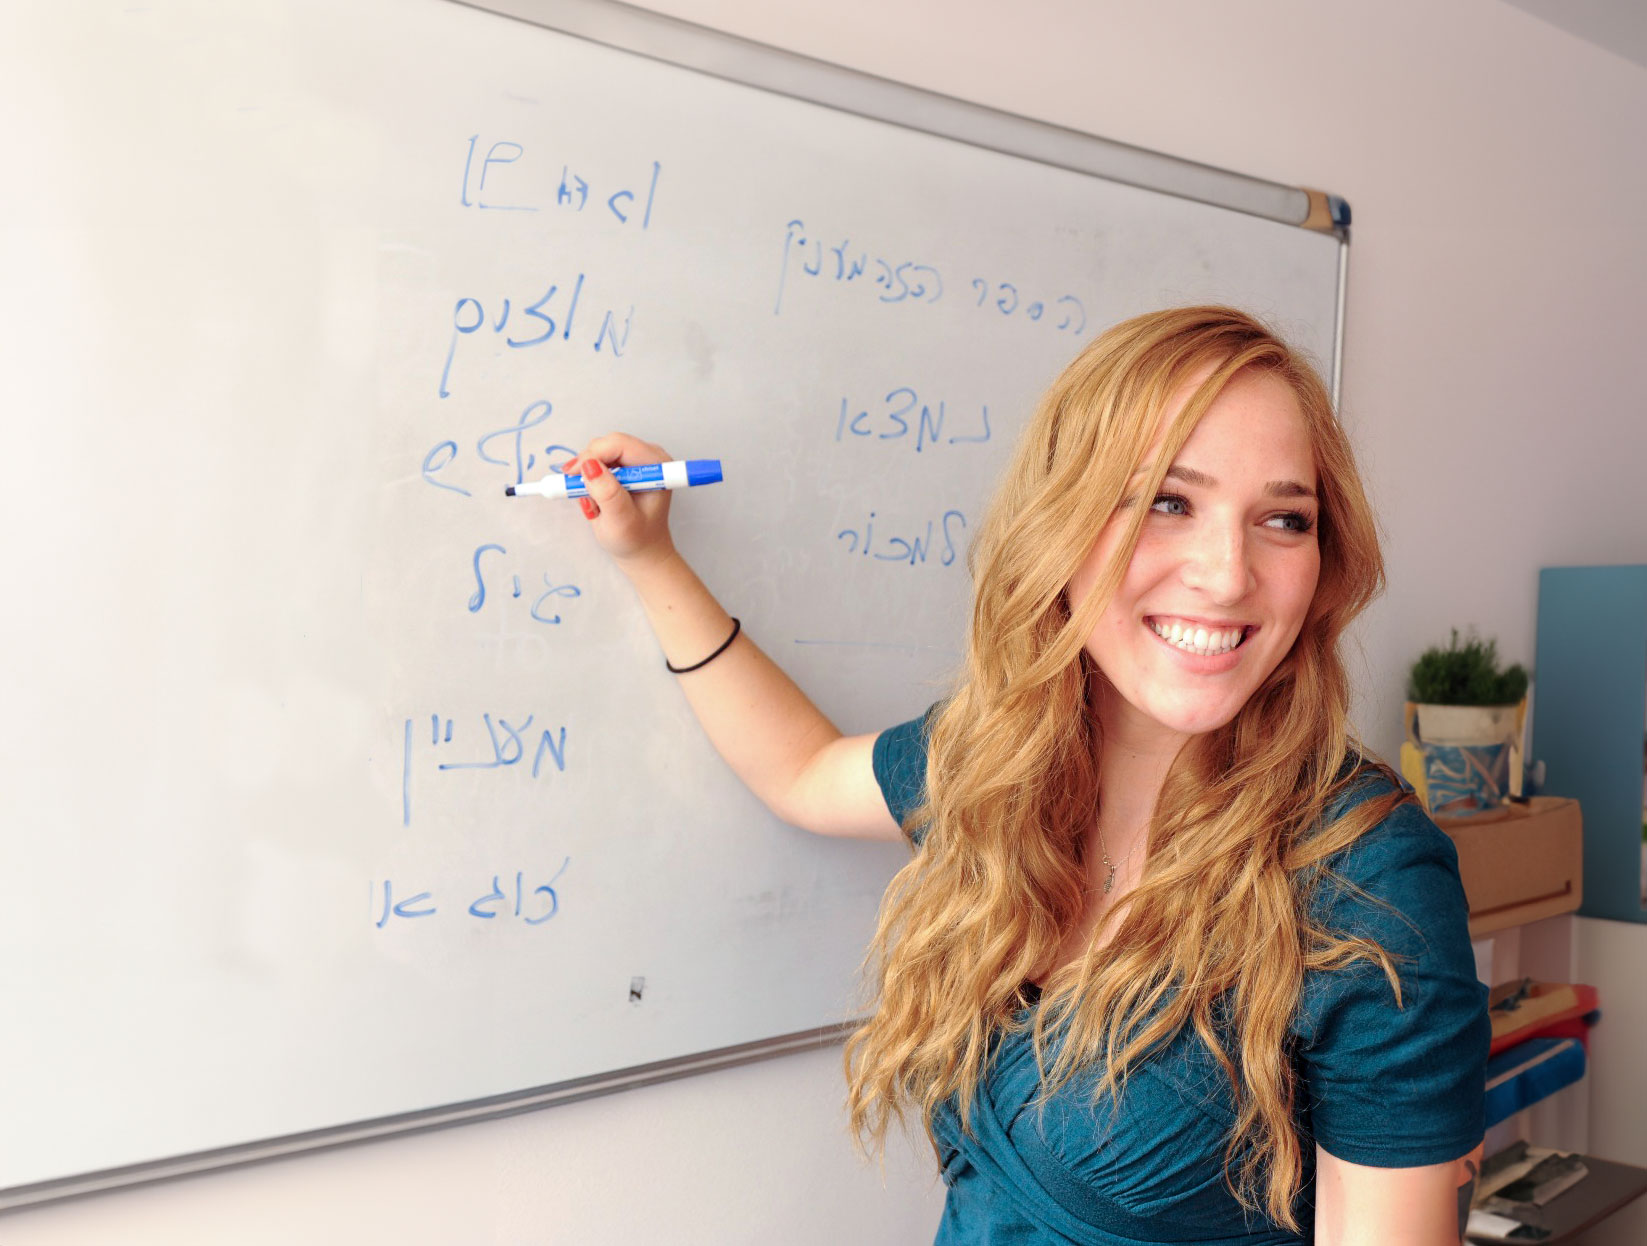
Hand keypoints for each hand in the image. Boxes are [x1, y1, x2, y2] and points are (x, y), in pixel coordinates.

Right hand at [571, 432, 676, 570]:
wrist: (640, 548)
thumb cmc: (636, 539)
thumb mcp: (621, 522)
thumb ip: (608, 494)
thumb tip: (590, 466)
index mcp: (656, 466)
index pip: (619, 444)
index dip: (593, 455)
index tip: (574, 476)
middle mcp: (647, 457)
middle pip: (607, 444)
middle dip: (587, 466)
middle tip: (578, 491)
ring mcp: (635, 460)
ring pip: (598, 452)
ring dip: (587, 475)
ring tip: (593, 502)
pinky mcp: (623, 466)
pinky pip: (596, 462)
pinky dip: (588, 479)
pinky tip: (594, 498)